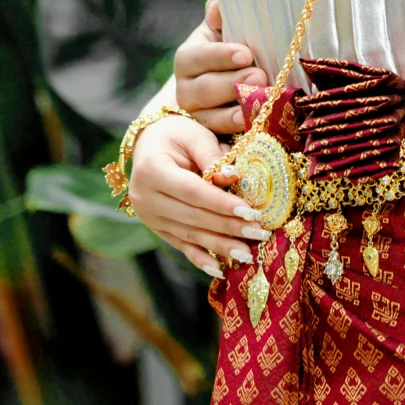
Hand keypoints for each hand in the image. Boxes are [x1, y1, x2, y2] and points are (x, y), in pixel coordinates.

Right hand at [128, 112, 269, 277]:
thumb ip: (213, 156)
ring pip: (189, 235)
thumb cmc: (176, 134)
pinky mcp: (156, 228)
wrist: (148, 143)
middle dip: (228, 227)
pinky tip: (219, 270)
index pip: (193, 192)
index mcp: (152, 170)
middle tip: (259, 233)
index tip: (251, 212)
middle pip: (193, 217)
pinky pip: (180, 245)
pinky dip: (201, 259)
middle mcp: (145, 197)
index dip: (222, 204)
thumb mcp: (194, 135)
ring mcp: (148, 217)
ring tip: (247, 253)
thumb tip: (234, 178)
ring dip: (220, 246)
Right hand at [175, 0, 266, 134]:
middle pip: (205, 88)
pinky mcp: (210, 134)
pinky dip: (237, 127)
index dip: (221, 56)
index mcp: (188, 57)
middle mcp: (186, 88)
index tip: (246, 54)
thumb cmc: (231, 50)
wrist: (231, 83)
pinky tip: (252, 121)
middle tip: (260, 75)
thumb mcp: (224, 31)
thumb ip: (221, 17)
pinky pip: (220, 134)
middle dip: (233, 83)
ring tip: (262, 98)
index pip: (198, 57)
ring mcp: (197, 115)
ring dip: (238, 108)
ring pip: (211, 115)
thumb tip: (218, 5)